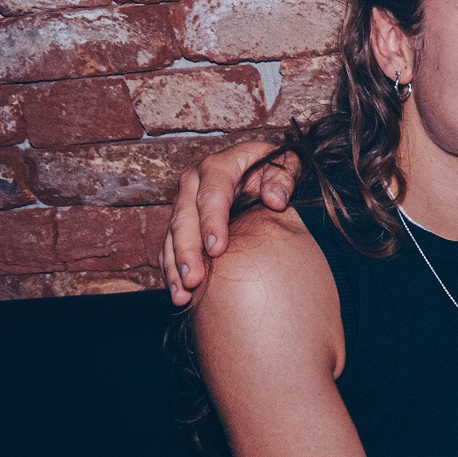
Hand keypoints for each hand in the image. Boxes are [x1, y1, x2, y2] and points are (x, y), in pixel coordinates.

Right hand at [161, 141, 291, 305]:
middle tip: (193, 279)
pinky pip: (170, 246)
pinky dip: (172, 269)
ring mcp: (184, 203)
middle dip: (187, 250)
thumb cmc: (274, 166)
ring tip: (181, 294)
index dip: (211, 221)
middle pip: (185, 217)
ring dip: (174, 266)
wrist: (259, 166)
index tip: (216, 249)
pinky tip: (178, 292)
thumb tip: (276, 199)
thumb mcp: (287, 162)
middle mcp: (195, 183)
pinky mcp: (181, 222)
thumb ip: (284, 177)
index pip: (212, 193)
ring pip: (172, 235)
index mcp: (219, 166)